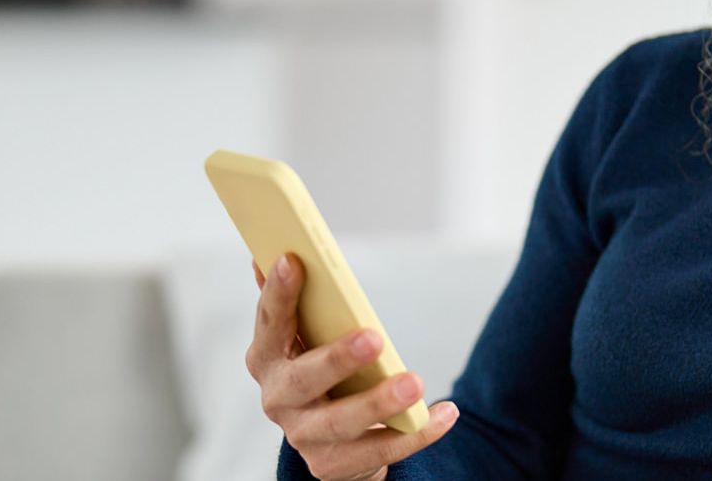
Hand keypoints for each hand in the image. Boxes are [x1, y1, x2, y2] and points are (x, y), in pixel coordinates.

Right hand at [248, 254, 458, 479]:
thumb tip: (272, 252)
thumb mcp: (306, 339)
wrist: (332, 442)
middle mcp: (278, 399)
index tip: (294, 260)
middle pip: (303, 380)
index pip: (269, 324)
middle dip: (336, 358)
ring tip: (415, 383)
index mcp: (266, 359)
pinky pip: (381, 450)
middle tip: (374, 337)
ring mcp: (304, 436)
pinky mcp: (332, 466)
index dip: (278, 294)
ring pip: (342, 422)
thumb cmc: (321, 373)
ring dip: (379, 402)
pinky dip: (417, 432)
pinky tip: (445, 413)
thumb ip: (293, 303)